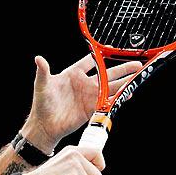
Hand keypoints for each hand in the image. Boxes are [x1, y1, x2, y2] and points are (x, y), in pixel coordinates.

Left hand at [21, 55, 141, 152]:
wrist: (45, 126)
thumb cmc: (42, 104)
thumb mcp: (42, 85)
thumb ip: (43, 72)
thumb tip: (38, 59)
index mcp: (72, 74)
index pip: (90, 61)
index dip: (101, 55)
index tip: (112, 48)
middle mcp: (83, 84)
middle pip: (107, 74)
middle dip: (122, 69)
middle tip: (136, 64)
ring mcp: (89, 96)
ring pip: (110, 87)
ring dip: (124, 83)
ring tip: (137, 77)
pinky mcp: (92, 108)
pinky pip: (108, 102)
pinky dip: (118, 98)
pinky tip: (127, 94)